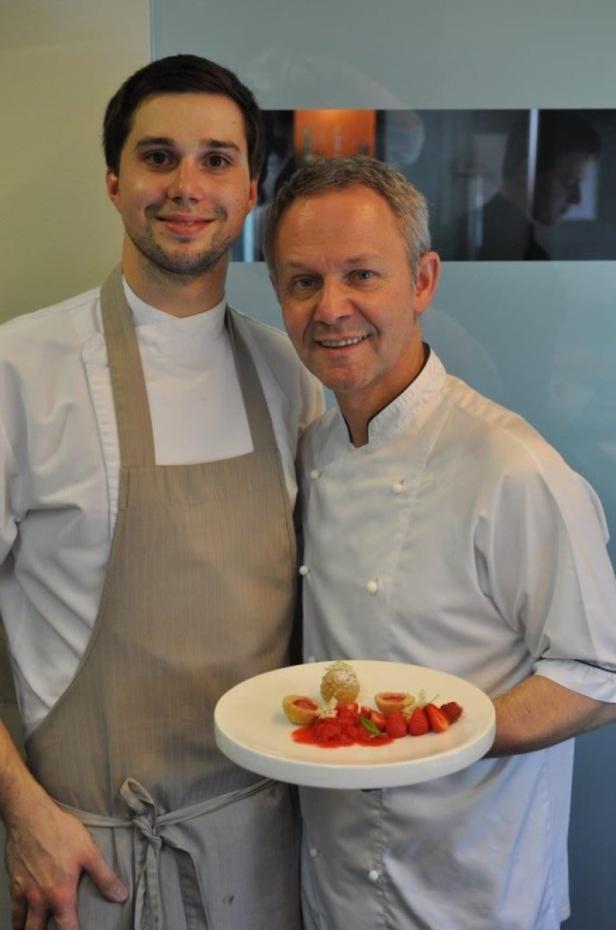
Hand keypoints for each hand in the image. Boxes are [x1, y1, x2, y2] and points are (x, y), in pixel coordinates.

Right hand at [5, 786, 127, 929]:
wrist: (30, 817)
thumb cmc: (61, 832)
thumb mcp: (89, 852)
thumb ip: (104, 877)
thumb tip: (120, 896)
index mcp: (60, 894)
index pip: (66, 928)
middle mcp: (40, 899)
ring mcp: (24, 893)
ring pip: (23, 925)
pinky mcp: (13, 884)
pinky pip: (13, 910)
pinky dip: (17, 919)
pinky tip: (21, 920)